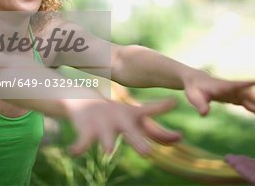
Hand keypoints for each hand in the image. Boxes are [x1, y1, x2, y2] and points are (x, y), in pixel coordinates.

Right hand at [65, 98, 180, 155]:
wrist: (86, 102)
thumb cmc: (118, 115)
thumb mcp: (136, 120)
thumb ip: (157, 131)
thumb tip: (181, 139)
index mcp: (133, 117)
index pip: (150, 112)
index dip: (161, 108)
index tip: (174, 102)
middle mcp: (120, 120)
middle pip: (131, 134)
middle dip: (139, 143)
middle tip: (148, 154)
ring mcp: (103, 124)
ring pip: (106, 137)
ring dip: (108, 144)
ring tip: (108, 152)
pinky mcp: (87, 129)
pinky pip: (83, 140)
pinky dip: (79, 146)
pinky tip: (73, 152)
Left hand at [184, 72, 254, 120]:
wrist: (197, 82)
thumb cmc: (194, 89)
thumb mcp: (194, 97)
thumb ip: (200, 105)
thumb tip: (204, 114)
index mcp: (223, 87)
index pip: (235, 85)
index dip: (245, 83)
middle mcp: (233, 90)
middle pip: (251, 95)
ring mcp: (237, 94)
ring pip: (254, 102)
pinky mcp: (237, 99)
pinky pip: (251, 107)